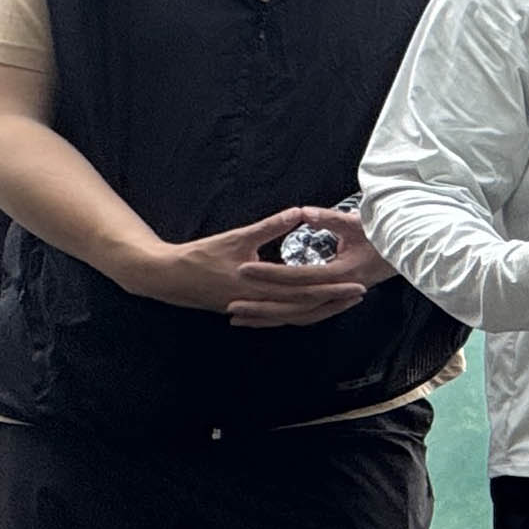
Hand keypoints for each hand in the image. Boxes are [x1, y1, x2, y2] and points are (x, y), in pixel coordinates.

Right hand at [132, 209, 369, 325]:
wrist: (169, 277)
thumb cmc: (202, 254)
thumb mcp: (239, 237)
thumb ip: (271, 226)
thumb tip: (300, 211)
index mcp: (259, 286)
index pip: (304, 290)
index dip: (332, 289)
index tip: (356, 284)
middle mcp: (258, 304)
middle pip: (304, 308)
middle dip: (333, 303)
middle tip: (359, 295)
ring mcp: (252, 311)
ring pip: (293, 316)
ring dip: (319, 311)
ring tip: (342, 303)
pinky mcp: (247, 311)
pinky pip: (278, 317)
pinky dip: (297, 315)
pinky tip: (312, 311)